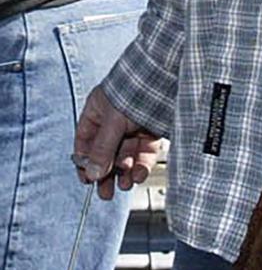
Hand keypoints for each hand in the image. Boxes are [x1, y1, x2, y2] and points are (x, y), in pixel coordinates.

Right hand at [73, 84, 162, 198]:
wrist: (169, 76)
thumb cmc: (137, 88)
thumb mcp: (114, 120)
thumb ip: (103, 148)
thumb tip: (93, 174)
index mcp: (98, 112)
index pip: (85, 142)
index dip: (85, 162)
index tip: (87, 181)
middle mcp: (115, 120)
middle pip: (106, 153)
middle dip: (106, 173)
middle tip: (106, 193)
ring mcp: (134, 125)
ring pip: (126, 155)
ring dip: (125, 172)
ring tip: (125, 185)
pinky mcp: (152, 130)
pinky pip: (144, 152)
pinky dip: (142, 165)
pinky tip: (139, 175)